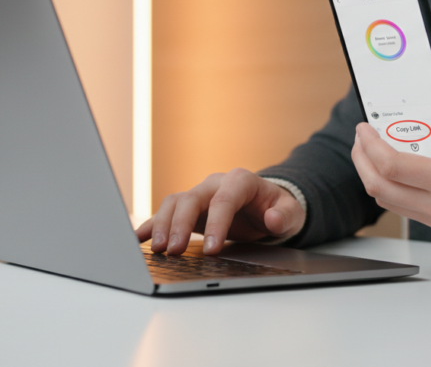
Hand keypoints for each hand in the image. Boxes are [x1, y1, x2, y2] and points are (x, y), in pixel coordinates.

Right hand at [135, 169, 305, 254]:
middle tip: (174, 251)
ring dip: (163, 225)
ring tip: (158, 250)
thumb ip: (285, 215)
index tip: (212, 249)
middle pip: (191, 198)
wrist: (268, 205)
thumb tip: (273, 218)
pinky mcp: (189, 208)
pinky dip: (152, 225)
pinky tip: (138, 239)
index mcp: (240, 181)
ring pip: (174, 203)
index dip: (217, 223)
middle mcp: (215, 184)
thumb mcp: (291, 212)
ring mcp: (199, 195)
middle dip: (180, 224)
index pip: (224, 199)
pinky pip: (166, 212)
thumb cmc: (277, 208)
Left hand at [351, 52, 430, 238]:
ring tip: (371, 152)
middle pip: (379, 187)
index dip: (370, 145)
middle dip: (362, 160)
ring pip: (387, 201)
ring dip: (372, 176)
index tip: (364, 127)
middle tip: (361, 138)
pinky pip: (403, 208)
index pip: (391, 165)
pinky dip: (390, 189)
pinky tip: (394, 168)